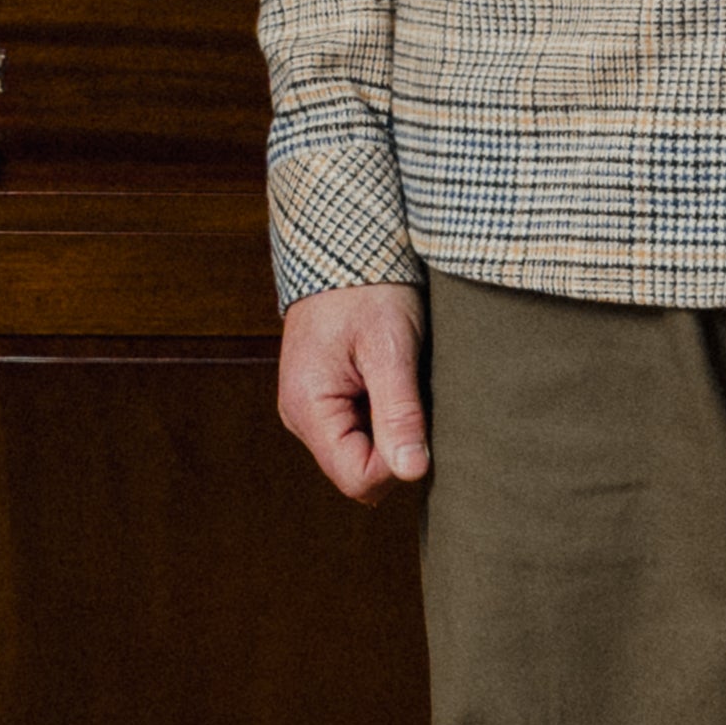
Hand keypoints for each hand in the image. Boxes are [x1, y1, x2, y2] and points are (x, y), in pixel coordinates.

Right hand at [278, 281, 429, 501]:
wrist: (346, 245)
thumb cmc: (367, 288)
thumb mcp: (391, 348)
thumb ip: (398, 412)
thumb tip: (413, 472)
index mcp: (308, 409)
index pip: (357, 479)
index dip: (398, 465)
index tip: (423, 423)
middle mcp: (303, 416)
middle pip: (359, 471)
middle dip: (397, 447)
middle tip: (417, 395)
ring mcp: (314, 408)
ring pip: (363, 452)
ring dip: (394, 429)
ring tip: (407, 383)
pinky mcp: (329, 396)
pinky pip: (362, 429)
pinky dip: (388, 414)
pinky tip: (400, 382)